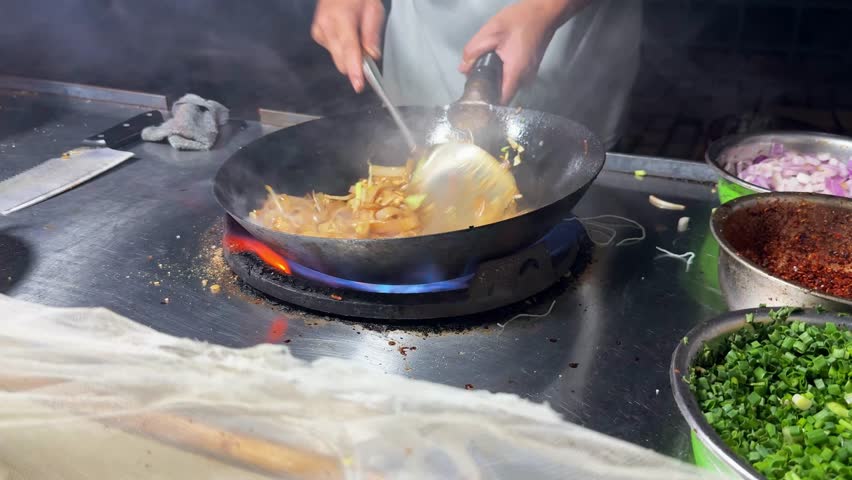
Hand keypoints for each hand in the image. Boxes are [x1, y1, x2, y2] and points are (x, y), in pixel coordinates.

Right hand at [311, 0, 384, 92]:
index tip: (358, 84)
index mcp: (341, 18)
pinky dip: (342, 48)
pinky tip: (346, 33)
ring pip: (338, 59)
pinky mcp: (317, 35)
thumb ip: (372, 33)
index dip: (355, 70)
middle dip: (356, 63)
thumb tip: (372, 56)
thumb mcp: (374, 8)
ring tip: (355, 33)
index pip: (349, 50)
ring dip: (349, 55)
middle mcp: (326, 26)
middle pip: (342, 61)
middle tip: (367, 49)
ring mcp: (319, 31)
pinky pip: (333, 52)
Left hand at [459, 0, 587, 103]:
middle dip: (488, 89)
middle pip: (504, 95)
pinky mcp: (530, 70)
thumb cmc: (520, 20)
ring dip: (496, 81)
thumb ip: (473, 52)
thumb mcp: (490, 33)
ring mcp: (530, 75)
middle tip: (475, 79)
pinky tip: (497, 64)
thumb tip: (463, 70)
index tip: (475, 98)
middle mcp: (525, 79)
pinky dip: (504, 74)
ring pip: (509, 86)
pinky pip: (514, 79)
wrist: (544, 12)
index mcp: (515, 73)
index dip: (487, 102)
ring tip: (484, 69)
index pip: (500, 101)